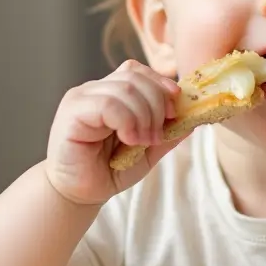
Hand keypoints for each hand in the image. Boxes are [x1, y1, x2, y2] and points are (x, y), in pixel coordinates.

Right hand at [45, 60, 184, 206]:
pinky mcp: (72, 112)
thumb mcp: (147, 151)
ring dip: (144, 117)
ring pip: (125, 89)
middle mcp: (94, 90)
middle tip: (157, 135)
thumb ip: (167, 133)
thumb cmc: (109, 171)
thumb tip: (193, 118)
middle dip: (156, 105)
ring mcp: (81, 98)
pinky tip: (129, 140)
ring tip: (143, 142)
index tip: (175, 111)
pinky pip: (108, 104)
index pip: (138, 71)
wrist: (80, 194)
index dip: (160, 84)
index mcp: (110, 93)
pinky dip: (127, 121)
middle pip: (135, 76)